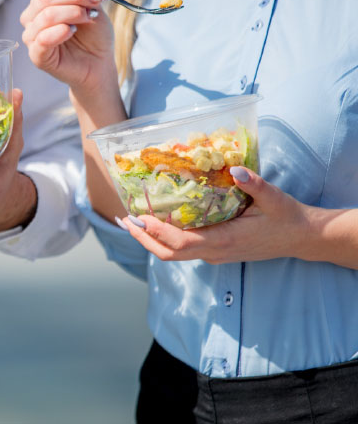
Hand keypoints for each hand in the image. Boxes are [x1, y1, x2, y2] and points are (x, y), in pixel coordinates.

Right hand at [20, 0, 115, 96]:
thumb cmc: (94, 34)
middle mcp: (33, 15)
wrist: (100, 63)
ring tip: (88, 19)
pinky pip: (43, 39)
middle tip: (94, 1)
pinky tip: (73, 32)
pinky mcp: (37, 55)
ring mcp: (32, 36)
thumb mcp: (90, 1)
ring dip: (73, 13)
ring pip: (46, 15)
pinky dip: (61, 31)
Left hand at [117, 166, 310, 263]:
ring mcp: (213, 254)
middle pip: (168, 253)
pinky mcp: (214, 251)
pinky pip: (182, 249)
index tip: (139, 217)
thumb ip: (254, 184)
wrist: (301, 238)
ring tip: (130, 220)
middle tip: (123, 219)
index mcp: (225, 240)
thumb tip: (235, 169)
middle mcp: (215, 252)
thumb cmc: (287, 217)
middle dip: (143, 238)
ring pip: (172, 254)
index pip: (182, 244)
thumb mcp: (274, 197)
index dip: (157, 233)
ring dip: (149, 239)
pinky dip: (163, 237)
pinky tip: (154, 220)